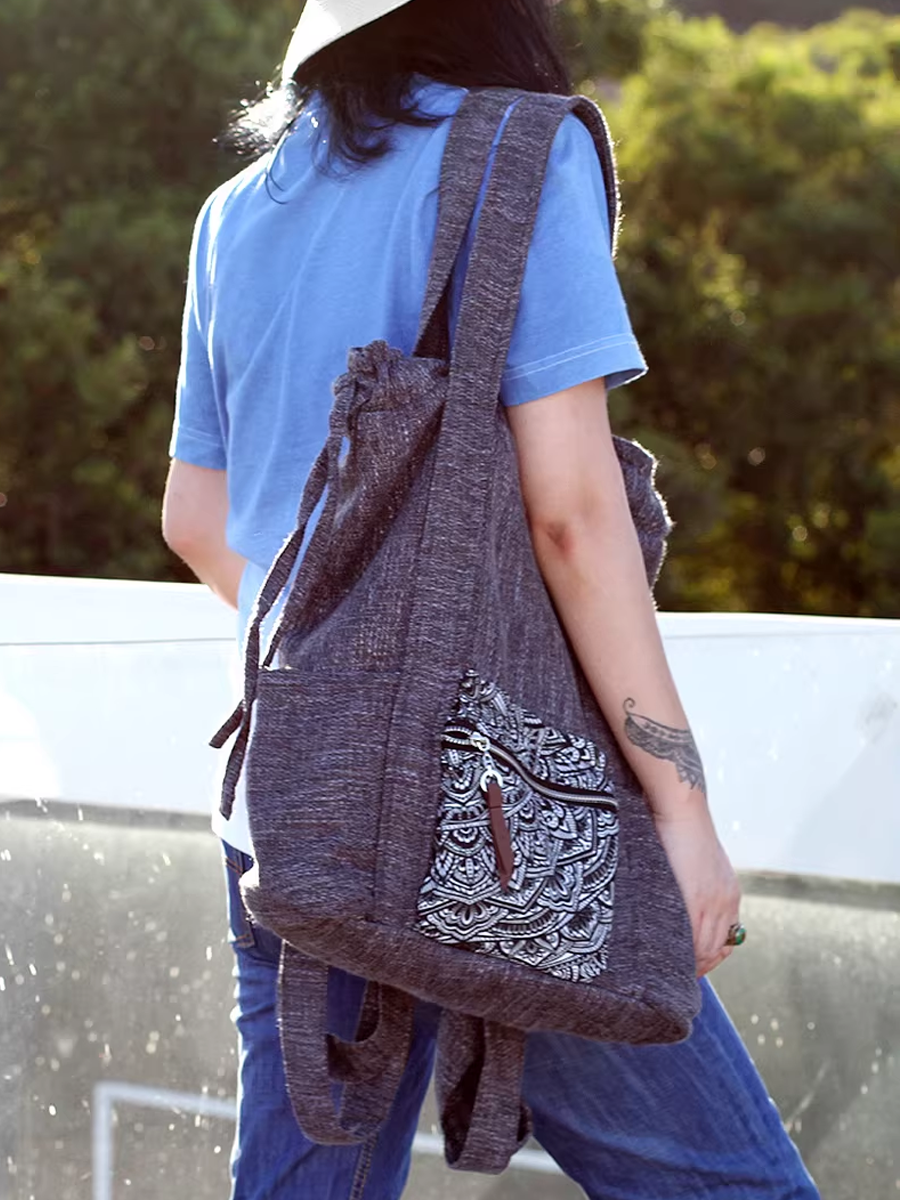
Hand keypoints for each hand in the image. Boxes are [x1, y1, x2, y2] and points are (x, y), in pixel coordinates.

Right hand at [652, 799, 741, 976]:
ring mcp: (713, 902)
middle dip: (699, 967)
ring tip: (668, 973)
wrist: (682, 809)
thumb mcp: (699, 863)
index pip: (725, 938)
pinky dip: (681, 952)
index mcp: (729, 893)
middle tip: (677, 978)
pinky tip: (666, 958)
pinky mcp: (696, 898)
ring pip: (705, 948)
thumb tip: (682, 900)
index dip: (709, 956)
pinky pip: (691, 937)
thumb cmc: (681, 831)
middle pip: (715, 948)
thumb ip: (696, 886)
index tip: (693, 966)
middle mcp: (727, 901)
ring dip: (688, 964)